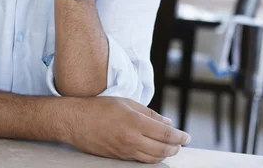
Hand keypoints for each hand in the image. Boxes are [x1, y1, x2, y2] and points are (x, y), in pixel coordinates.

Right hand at [67, 97, 190, 163]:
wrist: (75, 121)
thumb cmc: (99, 107)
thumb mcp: (126, 103)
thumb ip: (149, 113)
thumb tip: (167, 121)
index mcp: (135, 122)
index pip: (166, 134)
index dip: (180, 136)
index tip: (187, 136)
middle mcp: (131, 139)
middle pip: (162, 150)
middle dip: (176, 148)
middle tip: (181, 143)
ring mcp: (124, 151)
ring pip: (153, 158)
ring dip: (165, 154)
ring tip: (171, 148)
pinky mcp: (118, 158)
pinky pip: (140, 160)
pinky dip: (152, 157)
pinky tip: (155, 151)